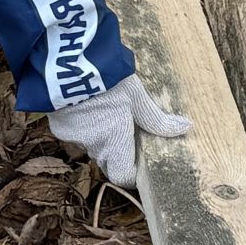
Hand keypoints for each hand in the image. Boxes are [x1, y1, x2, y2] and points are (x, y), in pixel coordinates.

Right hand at [44, 74, 190, 186]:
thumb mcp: (138, 98)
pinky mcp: (59, 128)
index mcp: (115, 143)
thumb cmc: (110, 83)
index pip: (122, 176)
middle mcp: (94, 147)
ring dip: (101, 137)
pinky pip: (77, 135)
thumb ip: (156, 119)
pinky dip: (84, 126)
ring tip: (109, 113)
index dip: (133, 173)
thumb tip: (186, 127)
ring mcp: (74, 139)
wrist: (71, 68)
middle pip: (109, 161)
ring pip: (92, 146)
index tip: (141, 162)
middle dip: (119, 152)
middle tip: (129, 131)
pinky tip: (89, 106)